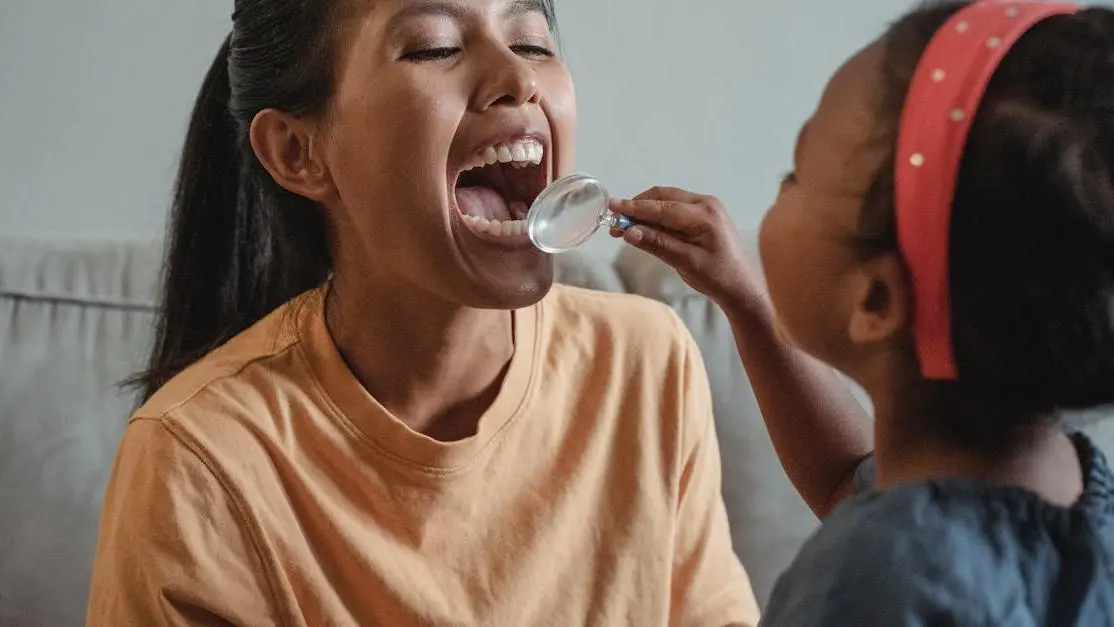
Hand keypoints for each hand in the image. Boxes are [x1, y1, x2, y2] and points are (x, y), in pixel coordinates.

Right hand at [609, 186, 767, 314]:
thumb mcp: (686, 262)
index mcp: (705, 214)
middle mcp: (706, 204)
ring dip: (645, 212)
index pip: (662, 207)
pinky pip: (674, 209)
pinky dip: (657, 216)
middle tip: (615, 221)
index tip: (612, 207)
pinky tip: (644, 229)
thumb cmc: (719, 277)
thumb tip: (629, 232)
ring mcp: (706, 207)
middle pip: (663, 197)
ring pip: (667, 201)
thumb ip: (658, 244)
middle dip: (637, 208)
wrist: (742, 287)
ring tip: (624, 227)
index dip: (634, 208)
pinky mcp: (703, 215)